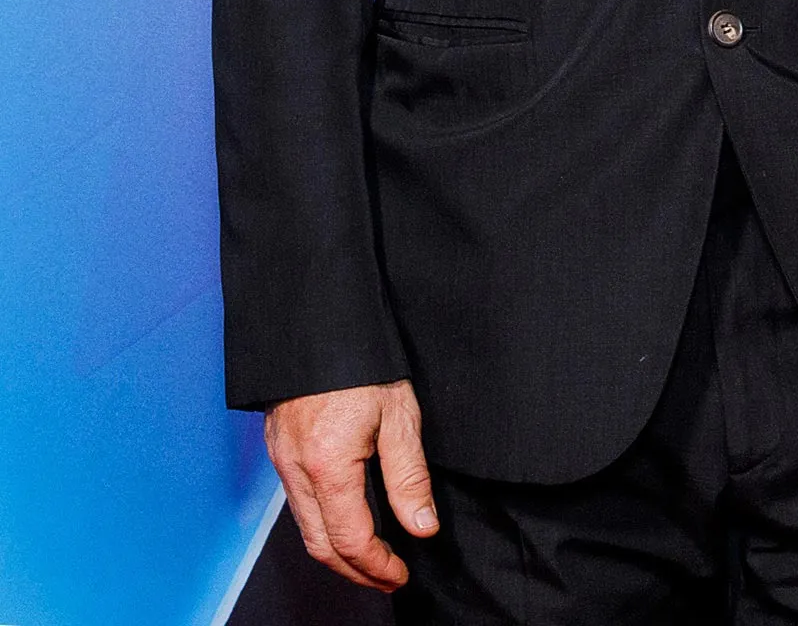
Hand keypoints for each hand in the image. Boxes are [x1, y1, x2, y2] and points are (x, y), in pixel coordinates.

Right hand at [265, 378, 437, 589]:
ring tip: (370, 555)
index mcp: (328, 465)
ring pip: (304, 526)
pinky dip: (322, 522)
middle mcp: (296, 469)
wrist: (318, 319)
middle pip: (320, 545)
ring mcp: (282, 459)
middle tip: (386, 577)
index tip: (400, 573)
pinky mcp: (278, 446)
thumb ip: (409, 476)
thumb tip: (421, 527)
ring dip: (336, 550)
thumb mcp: (398, 415)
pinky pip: (296, 501)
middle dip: (354, 571)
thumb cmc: (361, 360)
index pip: (351, 540)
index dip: (377, 566)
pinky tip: (345, 516)